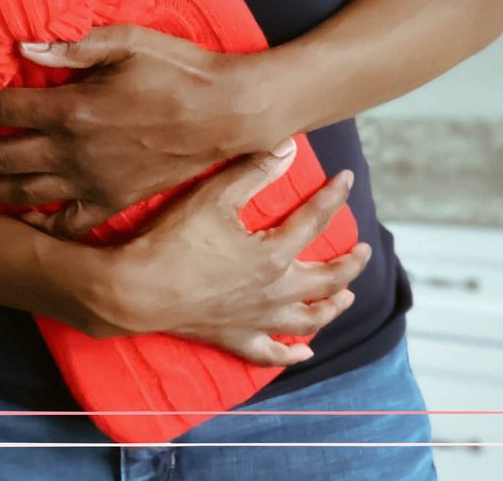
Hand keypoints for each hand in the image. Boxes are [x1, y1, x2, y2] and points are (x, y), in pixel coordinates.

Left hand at [0, 25, 282, 237]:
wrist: (230, 113)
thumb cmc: (181, 70)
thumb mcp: (126, 42)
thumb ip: (71, 46)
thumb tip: (22, 47)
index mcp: (72, 109)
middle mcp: (75, 152)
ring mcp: (94, 183)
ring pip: (24, 192)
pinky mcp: (116, 201)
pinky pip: (69, 222)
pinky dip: (40, 225)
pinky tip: (22, 221)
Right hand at [82, 139, 369, 366]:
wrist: (139, 291)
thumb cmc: (174, 240)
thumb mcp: (214, 196)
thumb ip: (254, 171)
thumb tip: (288, 149)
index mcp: (274, 253)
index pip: (315, 219)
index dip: (333, 196)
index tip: (346, 179)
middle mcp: (276, 290)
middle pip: (327, 279)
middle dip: (350, 263)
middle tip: (364, 251)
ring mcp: (258, 319)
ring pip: (309, 319)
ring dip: (332, 307)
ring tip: (345, 298)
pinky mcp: (236, 338)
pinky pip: (272, 353)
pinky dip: (292, 354)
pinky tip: (305, 352)